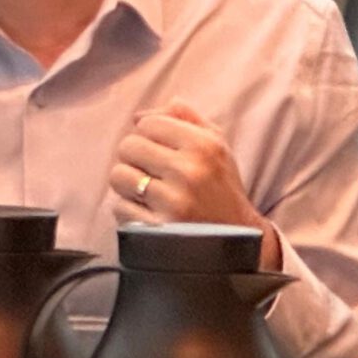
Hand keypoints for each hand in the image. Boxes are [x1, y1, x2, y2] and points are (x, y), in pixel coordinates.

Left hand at [111, 101, 277, 264]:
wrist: (239, 241)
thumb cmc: (220, 187)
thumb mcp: (217, 147)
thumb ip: (185, 118)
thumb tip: (139, 115)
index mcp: (205, 146)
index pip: (148, 123)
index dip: (149, 136)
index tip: (162, 151)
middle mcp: (190, 171)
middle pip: (128, 146)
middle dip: (136, 159)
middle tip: (154, 173)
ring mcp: (174, 202)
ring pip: (118, 175)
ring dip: (128, 185)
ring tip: (151, 194)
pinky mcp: (158, 228)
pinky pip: (119, 207)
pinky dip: (130, 211)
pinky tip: (152, 214)